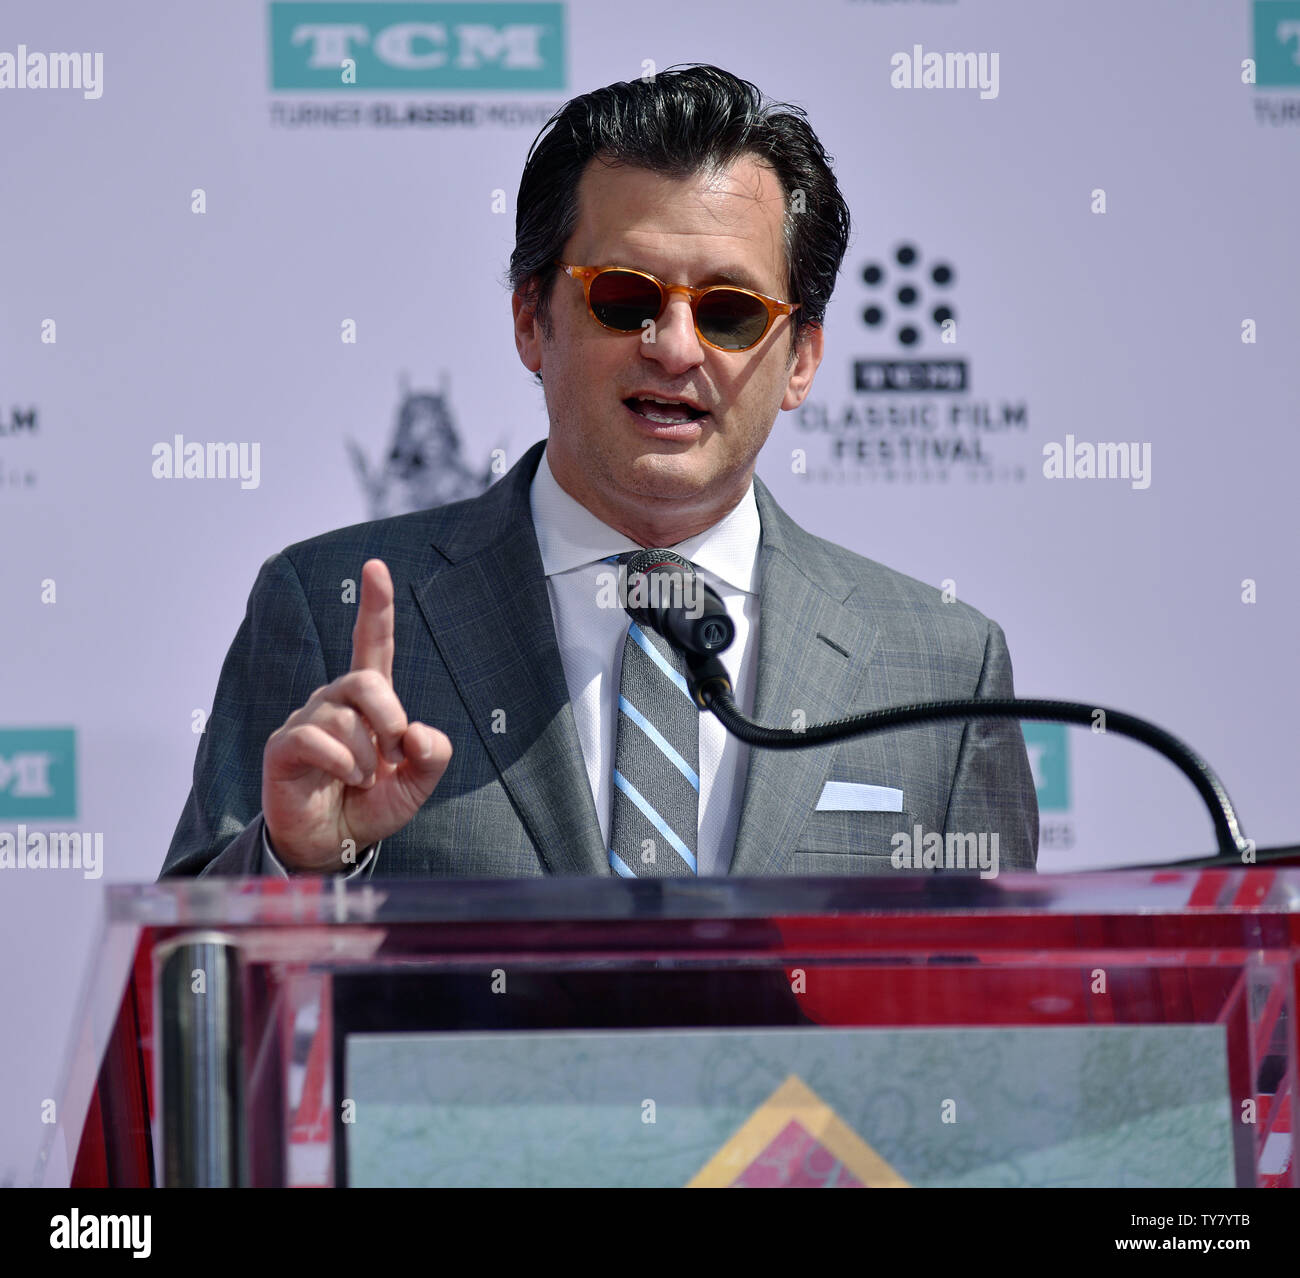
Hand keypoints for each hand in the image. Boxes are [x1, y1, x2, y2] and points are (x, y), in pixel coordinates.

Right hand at [262, 559, 451, 870]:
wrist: (335, 845)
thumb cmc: (373, 805)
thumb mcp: (418, 783)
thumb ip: (432, 755)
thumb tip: (416, 731)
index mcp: (370, 701)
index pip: (372, 643)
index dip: (375, 605)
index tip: (375, 567)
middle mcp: (335, 701)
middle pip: (365, 680)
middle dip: (389, 716)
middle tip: (393, 752)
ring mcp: (307, 721)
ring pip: (343, 717)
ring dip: (365, 757)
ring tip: (362, 780)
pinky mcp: (283, 747)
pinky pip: (313, 738)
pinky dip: (340, 762)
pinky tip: (346, 780)